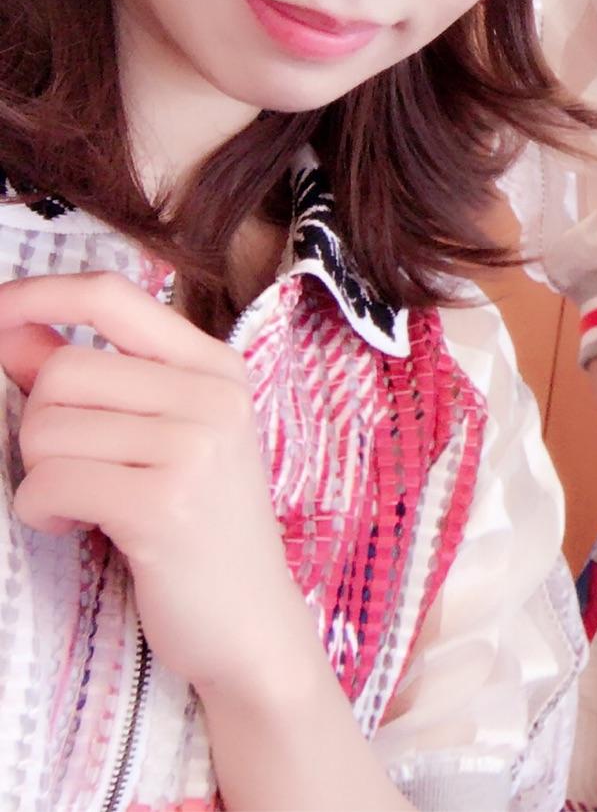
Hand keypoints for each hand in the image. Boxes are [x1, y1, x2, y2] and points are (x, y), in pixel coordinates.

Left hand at [0, 273, 316, 700]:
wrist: (251, 622)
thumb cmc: (199, 527)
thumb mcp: (163, 438)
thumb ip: (96, 381)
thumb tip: (15, 331)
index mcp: (216, 368)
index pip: (109, 296)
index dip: (35, 297)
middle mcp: (213, 396)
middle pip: (61, 371)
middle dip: (39, 427)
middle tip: (75, 470)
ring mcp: (195, 447)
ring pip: (46, 429)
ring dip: (40, 476)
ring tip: (87, 504)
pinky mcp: (163, 503)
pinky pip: (47, 483)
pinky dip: (43, 512)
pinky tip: (83, 528)